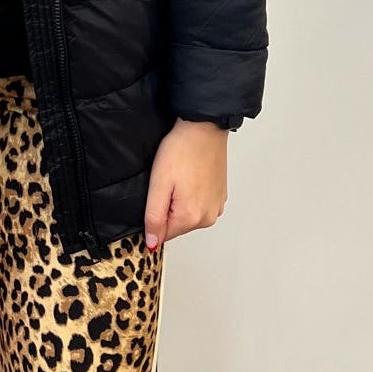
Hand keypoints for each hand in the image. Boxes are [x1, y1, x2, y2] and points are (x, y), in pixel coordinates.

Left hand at [144, 119, 227, 249]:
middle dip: (167, 207)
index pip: (163, 234)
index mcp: (192, 217)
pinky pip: (199, 204)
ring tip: (180, 177)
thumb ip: (154, 218)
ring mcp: (217, 206)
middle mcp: (208, 217)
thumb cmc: (181, 150)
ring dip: (179, 201)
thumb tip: (152, 243)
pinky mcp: (220, 196)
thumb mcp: (159, 184)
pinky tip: (190, 176)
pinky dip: (191, 194)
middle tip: (168, 182)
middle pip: (177, 225)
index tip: (157, 194)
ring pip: (188, 215)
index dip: (154, 215)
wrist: (204, 128)